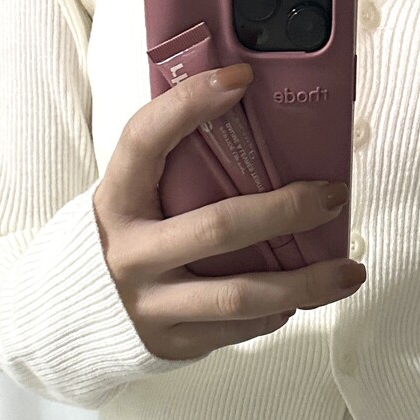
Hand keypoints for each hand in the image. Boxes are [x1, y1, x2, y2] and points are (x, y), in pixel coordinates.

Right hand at [91, 61, 366, 361]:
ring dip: (304, 283)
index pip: (145, 140)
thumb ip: (172, 166)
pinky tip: (300, 296)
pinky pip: (237, 328)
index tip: (241, 77)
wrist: (70, 319)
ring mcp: (150, 304)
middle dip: (286, 211)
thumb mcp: (131, 198)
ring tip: (349, 272)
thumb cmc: (124, 241)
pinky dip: (277, 311)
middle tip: (333, 196)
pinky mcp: (171, 342)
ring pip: (239, 295)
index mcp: (116, 200)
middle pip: (218, 228)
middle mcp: (130, 254)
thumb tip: (246, 107)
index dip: (189, 104)